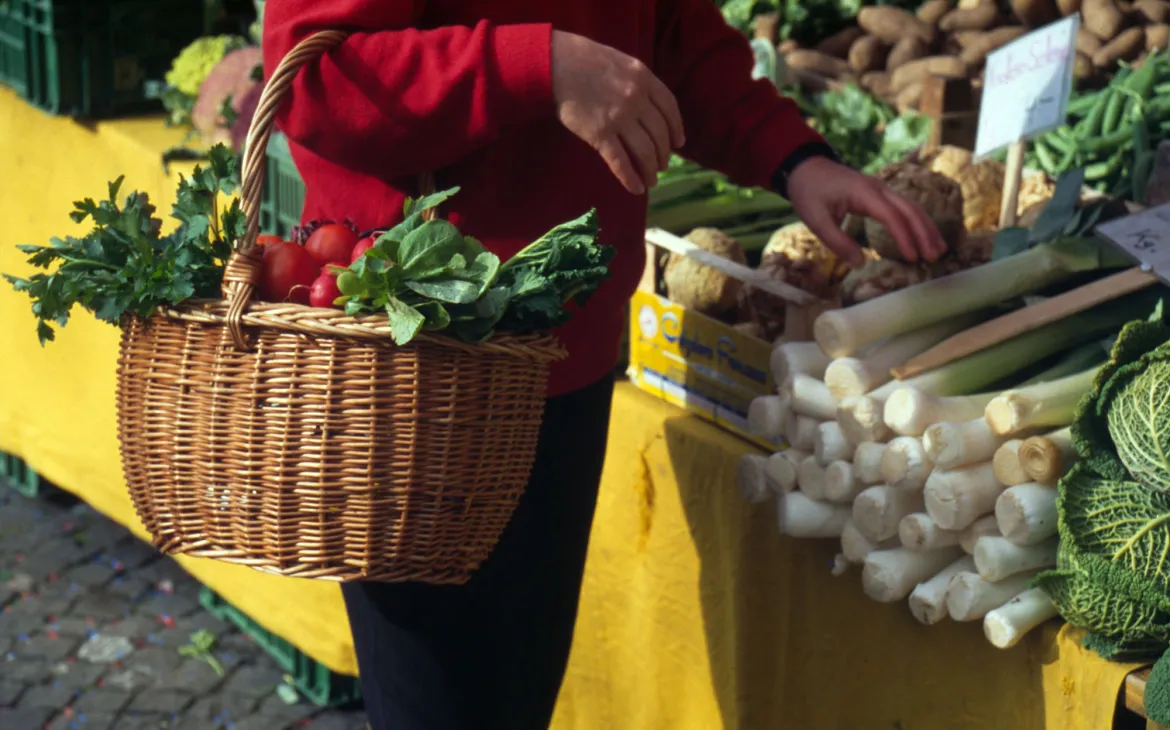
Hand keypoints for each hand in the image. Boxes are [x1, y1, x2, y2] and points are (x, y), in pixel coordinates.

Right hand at [551, 31, 685, 194]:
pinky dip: (630, 178)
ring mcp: (619, 117)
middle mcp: (636, 98)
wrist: (553, 62)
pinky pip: (620, 162)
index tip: (678, 142)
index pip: (670, 107)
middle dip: (663, 154)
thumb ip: (635, 80)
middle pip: (659, 133)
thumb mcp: (618, 61)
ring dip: (650, 170)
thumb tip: (645, 105)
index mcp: (643, 76)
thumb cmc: (580, 58)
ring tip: (652, 181)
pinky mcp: (599, 134)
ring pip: (645, 151)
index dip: (676, 128)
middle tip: (662, 166)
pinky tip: (636, 189)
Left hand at [786, 157, 946, 267]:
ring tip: (939, 249)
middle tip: (934, 257)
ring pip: (912, 207)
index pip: (891, 216)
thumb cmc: (809, 193)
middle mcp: (879, 188)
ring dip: (926, 227)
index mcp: (864, 193)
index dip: (904, 237)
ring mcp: (882, 189)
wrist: (806, 167)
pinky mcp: (880, 194)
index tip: (912, 257)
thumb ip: (837, 242)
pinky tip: (925, 236)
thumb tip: (861, 264)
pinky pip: (904, 207)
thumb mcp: (816, 220)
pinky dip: (917, 222)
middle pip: (910, 210)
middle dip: (924, 233)